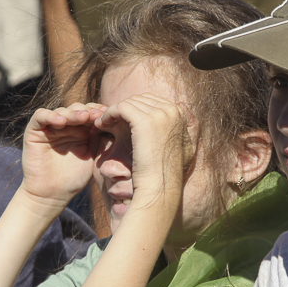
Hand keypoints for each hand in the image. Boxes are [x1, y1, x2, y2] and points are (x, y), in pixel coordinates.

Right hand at [20, 103, 104, 208]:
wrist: (52, 194)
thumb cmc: (74, 178)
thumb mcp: (92, 156)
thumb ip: (99, 139)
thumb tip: (111, 121)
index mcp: (81, 130)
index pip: (90, 113)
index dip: (99, 112)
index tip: (110, 115)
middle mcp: (66, 125)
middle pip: (77, 109)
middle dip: (88, 110)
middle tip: (97, 115)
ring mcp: (50, 127)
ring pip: (61, 110)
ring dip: (73, 113)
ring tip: (83, 117)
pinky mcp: (34, 130)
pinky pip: (41, 116)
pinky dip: (51, 116)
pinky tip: (62, 122)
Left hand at [94, 93, 194, 209]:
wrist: (159, 186)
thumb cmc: (166, 173)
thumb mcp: (185, 148)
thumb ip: (186, 128)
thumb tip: (182, 106)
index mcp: (179, 114)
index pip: (150, 102)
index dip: (133, 109)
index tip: (120, 121)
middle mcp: (172, 110)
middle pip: (139, 100)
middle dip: (122, 109)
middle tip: (108, 120)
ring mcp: (159, 114)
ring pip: (128, 103)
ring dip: (112, 112)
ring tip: (102, 123)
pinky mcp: (144, 120)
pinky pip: (120, 107)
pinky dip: (108, 114)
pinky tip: (101, 124)